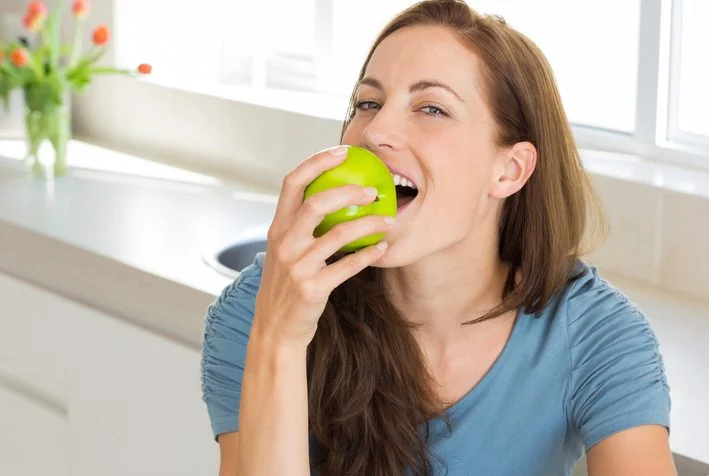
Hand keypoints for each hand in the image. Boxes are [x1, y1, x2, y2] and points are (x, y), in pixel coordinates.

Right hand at [252, 146, 394, 347]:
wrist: (276, 329)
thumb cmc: (286, 285)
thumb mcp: (284, 252)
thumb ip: (299, 227)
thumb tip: (332, 198)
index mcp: (277, 228)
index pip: (292, 183)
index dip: (317, 163)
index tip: (342, 151)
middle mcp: (284, 243)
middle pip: (316, 204)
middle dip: (348, 191)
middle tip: (373, 190)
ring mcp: (297, 267)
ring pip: (338, 235)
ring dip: (368, 224)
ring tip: (388, 220)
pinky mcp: (312, 288)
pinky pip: (348, 266)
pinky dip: (369, 255)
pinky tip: (383, 248)